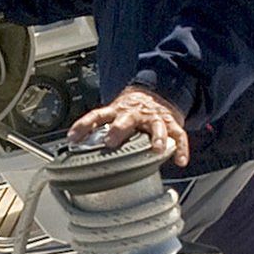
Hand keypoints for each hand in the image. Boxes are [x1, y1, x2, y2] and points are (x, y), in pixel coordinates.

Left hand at [67, 86, 189, 166]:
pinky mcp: (171, 123)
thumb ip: (99, 129)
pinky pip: (178, 136)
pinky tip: (180, 160)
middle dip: (118, 130)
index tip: (73, 137)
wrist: (155, 93)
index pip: (97, 115)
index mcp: (117, 111)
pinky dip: (180, 148)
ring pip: (156, 126)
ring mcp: (153, 118)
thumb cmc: (131, 111)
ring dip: (157, 137)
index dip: (84, 125)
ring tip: (156, 148)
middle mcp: (134, 113)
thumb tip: (75, 146)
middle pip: (125, 119)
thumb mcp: (114, 114)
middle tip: (111, 141)